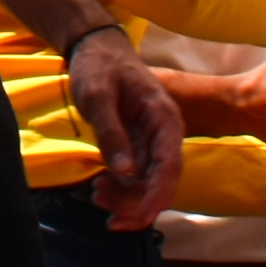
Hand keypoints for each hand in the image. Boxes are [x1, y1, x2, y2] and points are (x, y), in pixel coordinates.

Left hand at [64, 30, 184, 231]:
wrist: (95, 48)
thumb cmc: (98, 66)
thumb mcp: (97, 96)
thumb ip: (111, 133)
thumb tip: (125, 173)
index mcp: (163, 117)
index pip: (170, 165)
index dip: (157, 195)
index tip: (139, 218)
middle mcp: (164, 133)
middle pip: (161, 181)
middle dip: (136, 203)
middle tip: (104, 210)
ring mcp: (153, 141)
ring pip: (149, 184)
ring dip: (126, 199)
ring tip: (96, 195)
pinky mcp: (139, 147)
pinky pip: (137, 177)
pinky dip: (121, 189)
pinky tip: (100, 190)